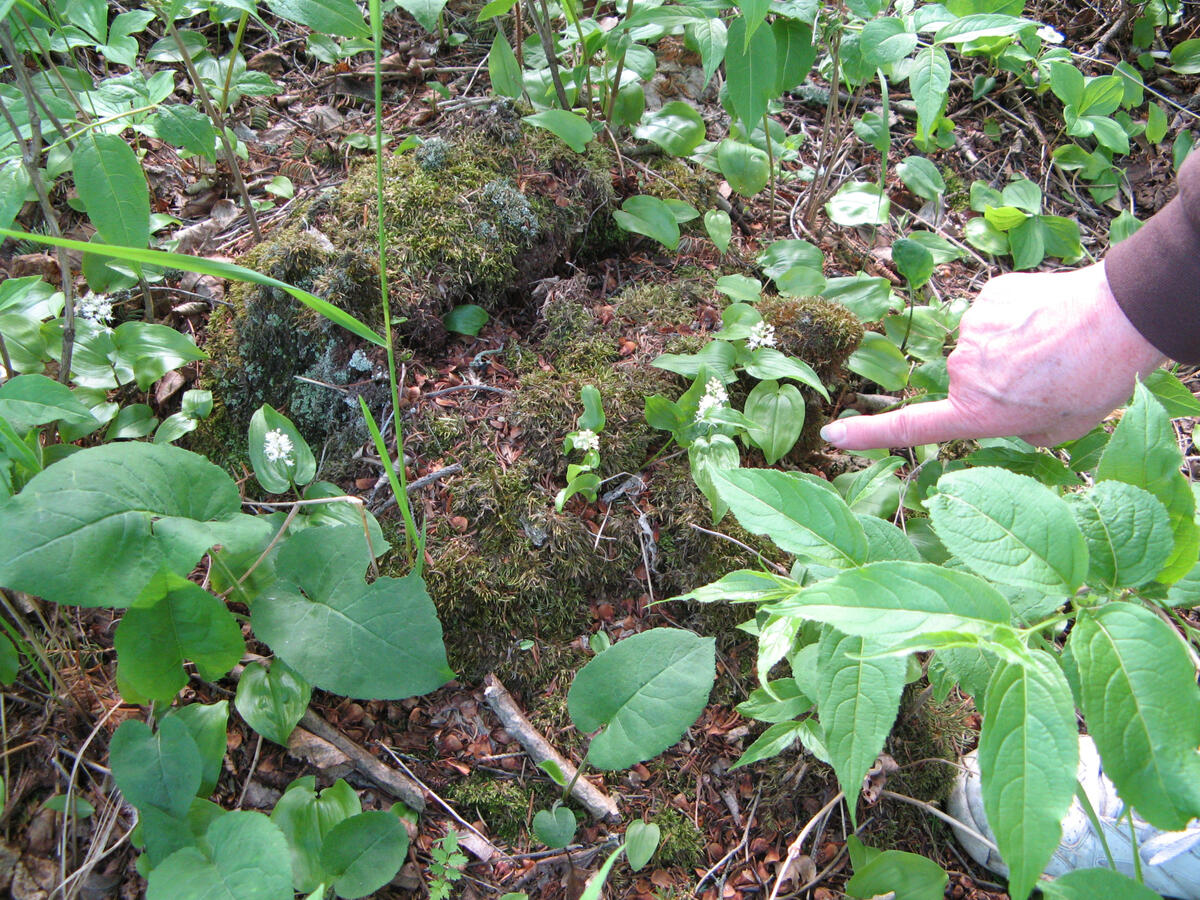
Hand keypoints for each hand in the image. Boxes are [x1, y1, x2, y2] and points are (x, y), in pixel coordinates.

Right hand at [820, 262, 1165, 450]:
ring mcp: (970, 332)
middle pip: (967, 378)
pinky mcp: (986, 297)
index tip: (831, 433)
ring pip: (982, 343)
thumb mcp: (1057, 430)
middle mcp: (962, 373)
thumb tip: (1008, 414)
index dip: (867, 435)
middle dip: (1000, 378)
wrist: (1119, 319)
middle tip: (1048, 376)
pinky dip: (1017, 315)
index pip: (910, 427)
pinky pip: (994, 311)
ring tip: (1054, 346)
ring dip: (1010, 345)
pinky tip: (1048, 318)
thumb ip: (1018, 429)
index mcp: (976, 412)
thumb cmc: (1095, 380)